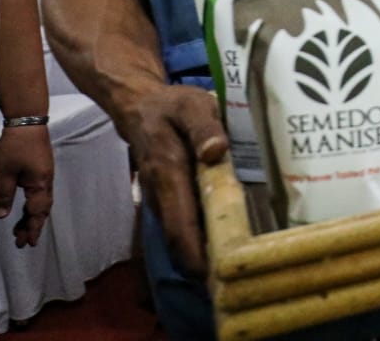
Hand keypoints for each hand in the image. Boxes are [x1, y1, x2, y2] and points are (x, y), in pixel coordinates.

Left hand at [0, 124, 53, 246]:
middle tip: (22, 242)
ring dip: (32, 217)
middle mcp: (47, 181)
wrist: (28, 121)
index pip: (36, 212)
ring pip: (42, 202)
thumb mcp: (5, 172)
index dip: (32, 228)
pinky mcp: (42, 169)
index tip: (27, 244)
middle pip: (43, 209)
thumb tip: (2, 216)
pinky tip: (25, 207)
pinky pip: (40, 194)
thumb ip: (4, 195)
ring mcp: (46, 175)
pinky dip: (33, 205)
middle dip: (33, 226)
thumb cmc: (16, 147)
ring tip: (20, 229)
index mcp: (40, 184)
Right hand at [121, 84, 227, 277]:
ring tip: (238, 259)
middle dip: (205, 261)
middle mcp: (161, 195)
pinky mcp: (166, 197)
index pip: (180, 227)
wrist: (140, 105)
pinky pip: (181, 223)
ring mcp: (161, 198)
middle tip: (239, 271)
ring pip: (180, 234)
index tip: (218, 274)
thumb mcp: (192, 105)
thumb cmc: (171, 105)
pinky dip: (199, 236)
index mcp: (169, 175)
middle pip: (180, 240)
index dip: (197, 255)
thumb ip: (204, 127)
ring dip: (203, 250)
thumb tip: (216, 152)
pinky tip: (225, 237)